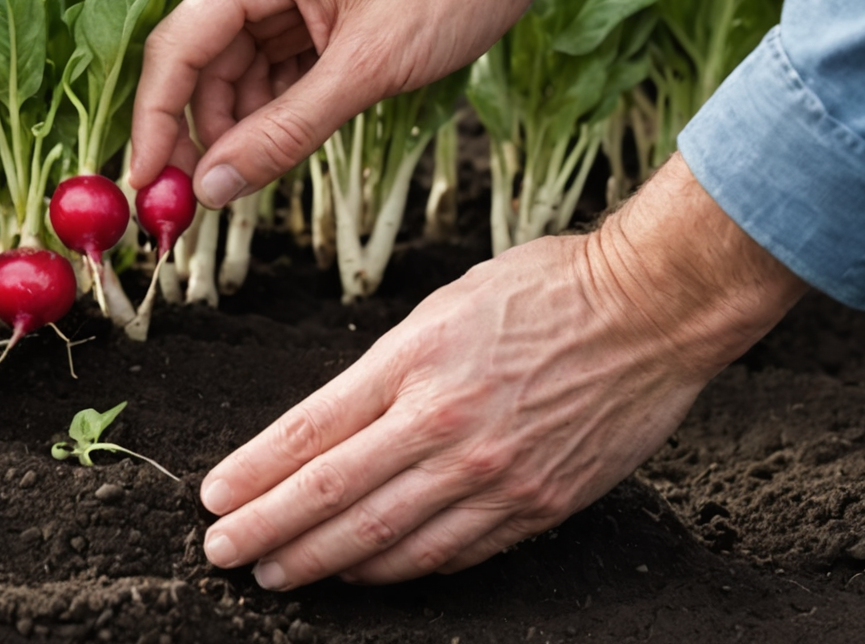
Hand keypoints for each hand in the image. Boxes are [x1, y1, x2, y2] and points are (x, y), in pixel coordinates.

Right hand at [130, 0, 531, 205]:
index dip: (154, 124)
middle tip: (198, 202)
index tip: (146, 188)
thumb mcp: (367, 69)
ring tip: (252, 176)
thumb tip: (213, 189)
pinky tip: (286, 139)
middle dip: (197, 132)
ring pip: (235, 65)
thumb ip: (283, 132)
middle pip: (198, 60)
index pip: (175, 50)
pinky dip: (274, 102)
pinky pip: (272, 57)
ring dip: (239, 122)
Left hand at [197, 155, 805, 586]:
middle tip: (223, 553)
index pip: (309, 434)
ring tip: (278, 574)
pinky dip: (399, 569)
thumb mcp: (438, 310)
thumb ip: (383, 373)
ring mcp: (494, 473)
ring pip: (387, 538)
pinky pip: (453, 552)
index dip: (253, 474)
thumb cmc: (542, 289)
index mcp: (413, 364)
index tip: (212, 499)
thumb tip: (323, 429)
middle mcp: (446, 425)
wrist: (652, 307)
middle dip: (268, 532)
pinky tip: (365, 573)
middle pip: (334, 497)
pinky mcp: (538, 504)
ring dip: (323, 562)